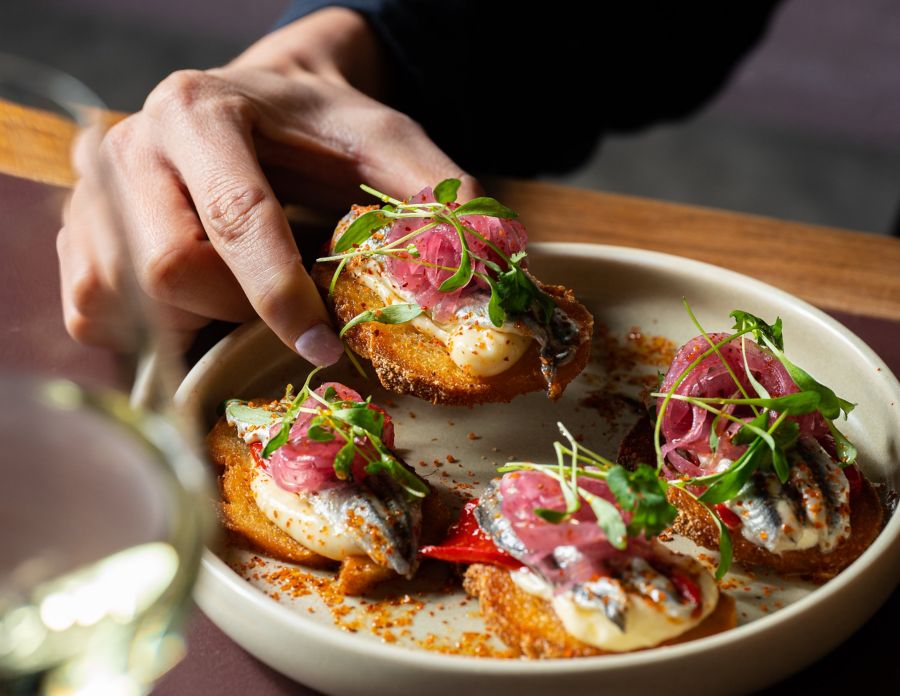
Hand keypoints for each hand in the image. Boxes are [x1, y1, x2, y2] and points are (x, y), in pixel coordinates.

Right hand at [58, 8, 478, 364]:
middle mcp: (131, 147)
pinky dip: (150, 333)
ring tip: (236, 301)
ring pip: (123, 301)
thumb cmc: (317, 126)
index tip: (324, 345)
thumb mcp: (384, 139)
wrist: (260, 99)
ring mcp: (92, 193)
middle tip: (284, 309)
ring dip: (192, 326)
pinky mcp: (76, 235)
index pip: (234, 219)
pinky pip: (93, 314)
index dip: (280, 294)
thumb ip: (431, 191)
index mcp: (203, 113)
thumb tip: (492, 262)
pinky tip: (193, 309)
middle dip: (235, 311)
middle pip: (168, 270)